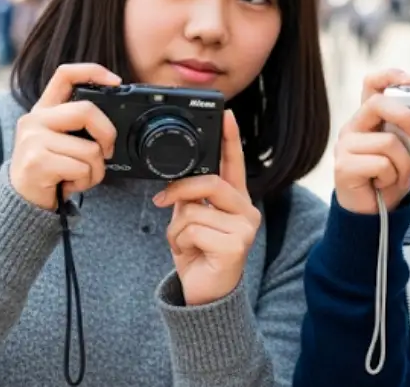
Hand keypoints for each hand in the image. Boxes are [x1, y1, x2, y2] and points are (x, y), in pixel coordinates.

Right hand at [10, 63, 119, 210]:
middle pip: (86, 111)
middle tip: (106, 151)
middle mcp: (35, 120)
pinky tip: (70, 184)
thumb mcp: (61, 140)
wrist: (23, 201)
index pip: (65, 74)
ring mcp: (33, 140)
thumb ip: (79, 125)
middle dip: (107, 134)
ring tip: (80, 175)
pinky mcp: (37, 162)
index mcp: (44, 109)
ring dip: (95, 169)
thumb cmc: (50, 169)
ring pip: (90, 148)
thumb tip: (114, 121)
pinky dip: (85, 181)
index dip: (93, 71)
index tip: (116, 81)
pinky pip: (81, 168)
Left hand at [153, 110, 262, 305]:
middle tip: (163, 200)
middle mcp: (246, 210)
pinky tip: (190, 254)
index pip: (234, 163)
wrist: (203, 296)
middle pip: (212, 182)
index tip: (226, 114)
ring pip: (196, 208)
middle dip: (181, 190)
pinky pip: (193, 229)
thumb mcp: (190, 221)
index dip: (229, 138)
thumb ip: (190, 198)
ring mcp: (244, 228)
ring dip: (177, 228)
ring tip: (184, 243)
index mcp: (235, 201)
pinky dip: (180, 242)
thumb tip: (178, 183)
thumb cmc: (198, 255)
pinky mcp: (236, 246)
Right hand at [333, 69, 409, 214]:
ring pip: (388, 142)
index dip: (390, 76)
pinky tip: (382, 184)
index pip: (372, 84)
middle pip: (378, 104)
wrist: (372, 213)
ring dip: (403, 164)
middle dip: (405, 116)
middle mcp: (354, 127)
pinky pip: (381, 164)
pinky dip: (392, 178)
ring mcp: (345, 145)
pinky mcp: (343, 166)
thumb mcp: (406, 150)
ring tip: (396, 176)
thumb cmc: (389, 178)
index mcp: (369, 118)